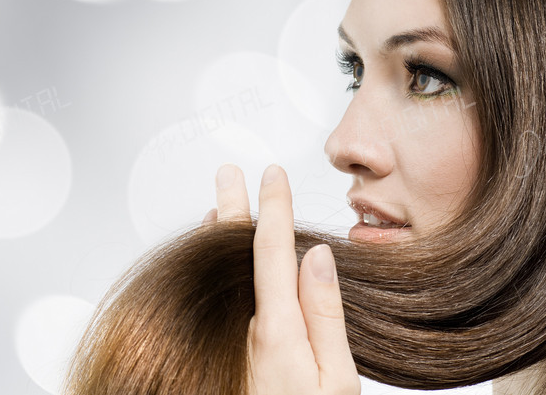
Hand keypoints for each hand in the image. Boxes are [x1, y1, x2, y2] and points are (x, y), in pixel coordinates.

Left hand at [204, 163, 360, 394]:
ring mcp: (224, 339)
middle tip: (229, 171)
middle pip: (231, 253)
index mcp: (276, 330)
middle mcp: (241, 329)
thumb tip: (316, 256)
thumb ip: (325, 314)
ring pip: (214, 273)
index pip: (272, 251)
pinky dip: (210, 267)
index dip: (273, 207)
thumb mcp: (335, 380)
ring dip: (216, 232)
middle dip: (232, 206)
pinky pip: (209, 296)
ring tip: (218, 202)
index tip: (272, 173)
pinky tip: (209, 255)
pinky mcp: (217, 351)